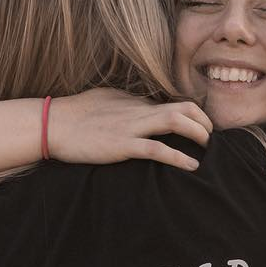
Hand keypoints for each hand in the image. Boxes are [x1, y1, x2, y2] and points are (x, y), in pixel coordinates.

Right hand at [46, 88, 210, 170]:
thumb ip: (127, 103)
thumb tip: (142, 106)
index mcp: (135, 102)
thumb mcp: (106, 100)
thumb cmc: (76, 113)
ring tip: (207, 148)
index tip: (203, 128)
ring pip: (175, 122)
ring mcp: (131, 127)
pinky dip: (177, 157)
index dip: (194, 115)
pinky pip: (156, 149)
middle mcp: (138, 111)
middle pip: (183, 108)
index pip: (173, 103)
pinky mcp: (122, 145)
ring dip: (197, 134)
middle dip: (204, 121)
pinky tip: (192, 166)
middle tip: (211, 138)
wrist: (54, 123)